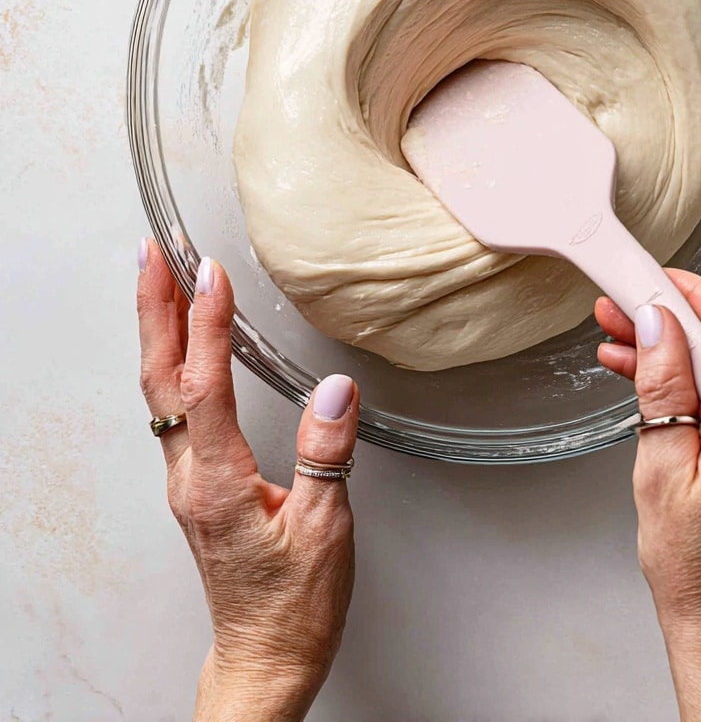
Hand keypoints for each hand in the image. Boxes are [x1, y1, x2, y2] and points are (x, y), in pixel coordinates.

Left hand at [137, 240, 357, 721]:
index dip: (206, 325)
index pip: (203, 387)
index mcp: (218, 483)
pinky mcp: (197, 485)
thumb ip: (327, 455)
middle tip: (153, 253)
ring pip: (160, 393)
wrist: (265, 658)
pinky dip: (174, 362)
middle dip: (154, 309)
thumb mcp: (326, 531)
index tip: (211, 275)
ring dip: (158, 330)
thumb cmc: (293, 607)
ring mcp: (188, 482)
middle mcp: (191, 478)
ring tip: (162, 280)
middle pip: (160, 379)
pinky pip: (174, 410)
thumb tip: (336, 390)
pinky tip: (184, 347)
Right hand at [596, 270, 700, 721]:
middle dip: (675, 322)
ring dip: (684, 355)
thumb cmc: (697, 575)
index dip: (680, 297)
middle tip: (620, 312)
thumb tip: (659, 327)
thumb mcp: (661, 472)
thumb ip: (663, 390)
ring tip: (625, 347)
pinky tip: (663, 384)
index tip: (640, 281)